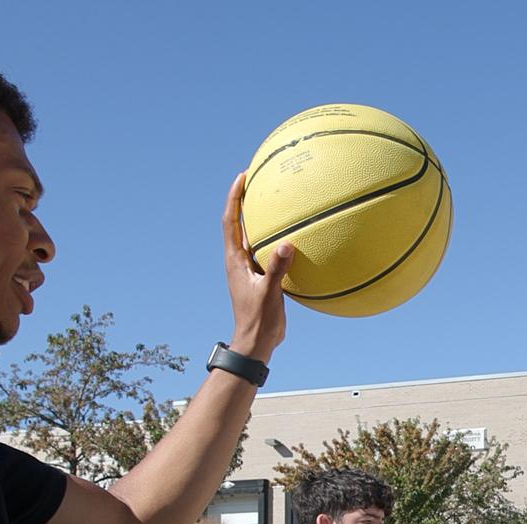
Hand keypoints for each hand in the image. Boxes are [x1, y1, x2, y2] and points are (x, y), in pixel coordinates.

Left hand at [222, 172, 293, 361]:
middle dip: (245, 201)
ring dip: (259, 220)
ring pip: (253, 237)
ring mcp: (250, 269)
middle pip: (239, 224)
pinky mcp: (262, 278)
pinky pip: (269, 252)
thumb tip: (286, 244)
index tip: (241, 178)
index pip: (230, 222)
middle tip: (257, 180)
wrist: (256, 342)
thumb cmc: (258, 320)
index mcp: (235, 261)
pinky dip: (277, 241)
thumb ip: (276, 269)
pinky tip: (295, 238)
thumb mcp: (269, 294)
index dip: (234, 198)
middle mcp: (240, 261)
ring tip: (275, 202)